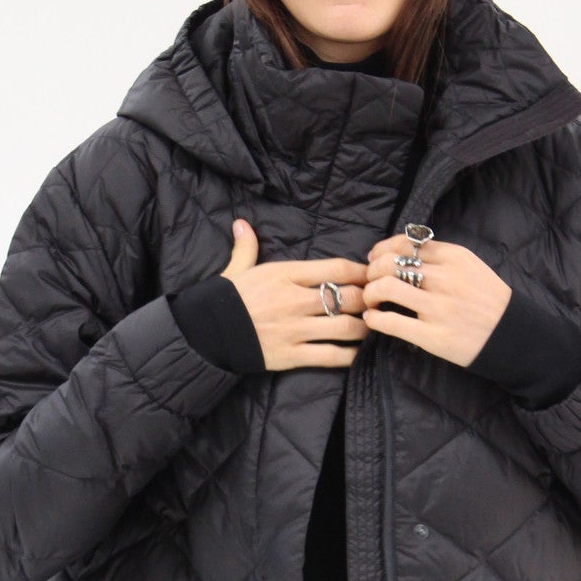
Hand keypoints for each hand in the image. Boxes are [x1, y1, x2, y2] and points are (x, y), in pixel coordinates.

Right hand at [220, 219, 367, 371]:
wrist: (205, 333)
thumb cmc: (223, 300)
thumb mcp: (237, 269)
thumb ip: (246, 247)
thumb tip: (241, 224)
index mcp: (286, 275)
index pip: (336, 268)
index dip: (360, 271)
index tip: (369, 274)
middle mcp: (295, 301)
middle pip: (349, 297)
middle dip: (368, 299)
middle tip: (375, 302)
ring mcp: (296, 330)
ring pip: (346, 327)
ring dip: (364, 327)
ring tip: (371, 326)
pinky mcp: (292, 356)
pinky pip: (332, 356)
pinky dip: (351, 355)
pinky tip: (358, 352)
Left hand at [360, 234, 511, 367]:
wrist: (511, 334)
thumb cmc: (487, 300)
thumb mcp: (470, 266)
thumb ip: (440, 256)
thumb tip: (400, 250)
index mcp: (453, 257)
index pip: (404, 244)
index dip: (382, 251)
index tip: (375, 260)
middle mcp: (445, 279)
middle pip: (389, 263)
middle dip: (371, 272)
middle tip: (370, 283)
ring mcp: (438, 308)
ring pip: (386, 287)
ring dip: (370, 293)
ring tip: (371, 301)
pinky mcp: (433, 336)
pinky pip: (391, 322)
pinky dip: (374, 319)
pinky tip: (374, 320)